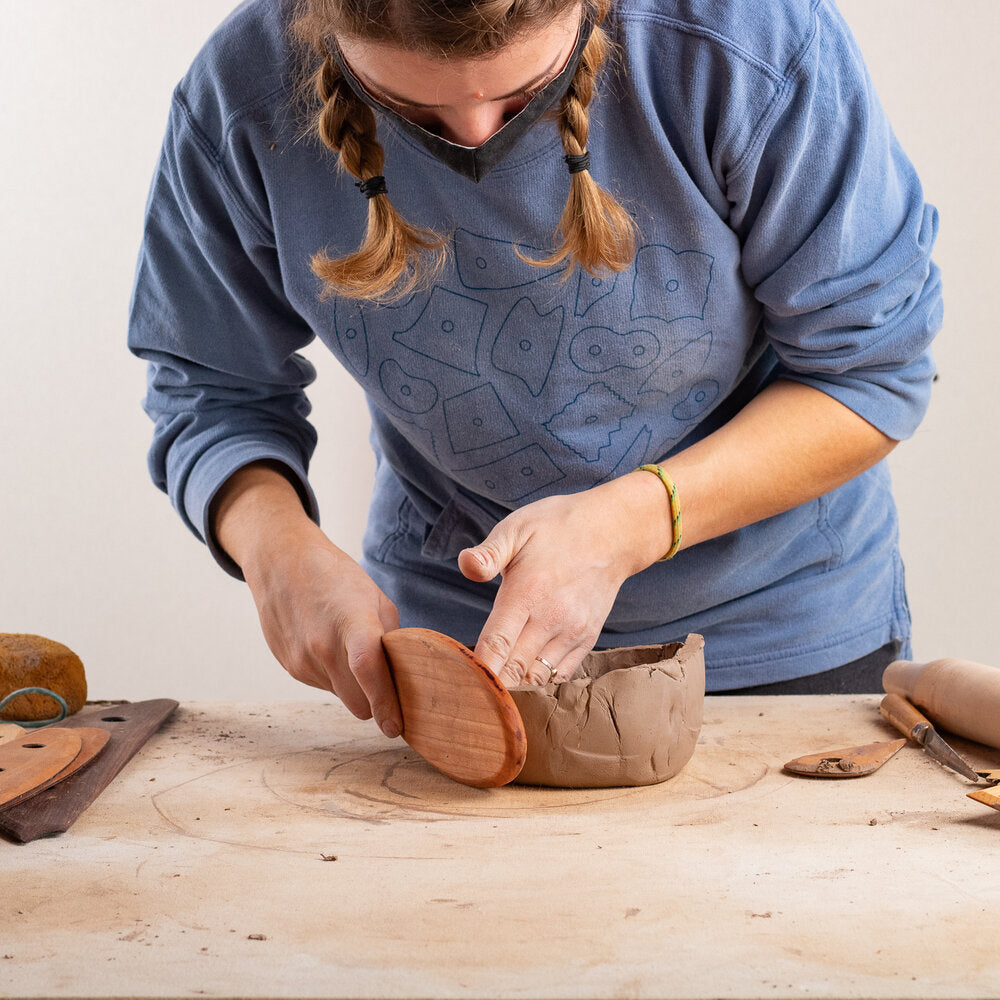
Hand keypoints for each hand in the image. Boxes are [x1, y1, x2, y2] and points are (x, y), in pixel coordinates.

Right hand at [242, 524, 402, 735]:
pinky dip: (333, 676)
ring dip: (352, 686)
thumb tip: (405, 674)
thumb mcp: (374, 597)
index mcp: (351, 622)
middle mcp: (322, 646)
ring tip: (349, 649)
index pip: (368, 670)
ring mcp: (302, 660)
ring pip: (341, 697)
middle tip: (387, 685)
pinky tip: (329, 647)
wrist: (281, 564)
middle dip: (375, 702)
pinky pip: (323, 686)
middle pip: (357, 702)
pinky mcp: (290, 667)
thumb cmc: (334, 576)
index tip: (396, 727)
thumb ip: (391, 637)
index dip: (385, 702)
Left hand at [457, 474, 669, 685]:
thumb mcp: (518, 528)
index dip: (477, 670)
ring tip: (496, 675)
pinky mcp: (588, 638)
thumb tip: (466, 565)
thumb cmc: (558, 527)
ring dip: (515, 681)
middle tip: (470, 683)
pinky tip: (525, 665)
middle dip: (490, 681)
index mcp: (527, 593)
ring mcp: (573, 631)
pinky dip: (540, 677)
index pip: (496, 646)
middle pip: (514, 670)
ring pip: (537, 677)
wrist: (612, 531)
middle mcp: (552, 618)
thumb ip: (489, 553)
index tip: (461, 679)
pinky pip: (560, 675)